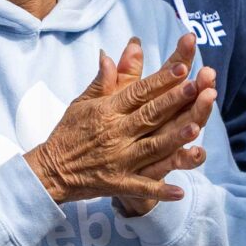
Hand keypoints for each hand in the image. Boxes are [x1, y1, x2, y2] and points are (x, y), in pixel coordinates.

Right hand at [26, 35, 213, 215]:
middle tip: (197, 87)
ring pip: (151, 148)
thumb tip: (110, 53)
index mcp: (107, 111)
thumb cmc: (68, 133)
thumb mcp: (81, 103)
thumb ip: (101, 81)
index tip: (181, 68)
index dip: (160, 80)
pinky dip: (160, 190)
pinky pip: (141, 187)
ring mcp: (118, 160)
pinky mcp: (117, 184)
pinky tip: (180, 192)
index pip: (138, 92)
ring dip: (174, 139)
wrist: (49, 171)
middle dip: (174, 101)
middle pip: (149, 115)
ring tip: (196, 128)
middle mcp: (115, 133)